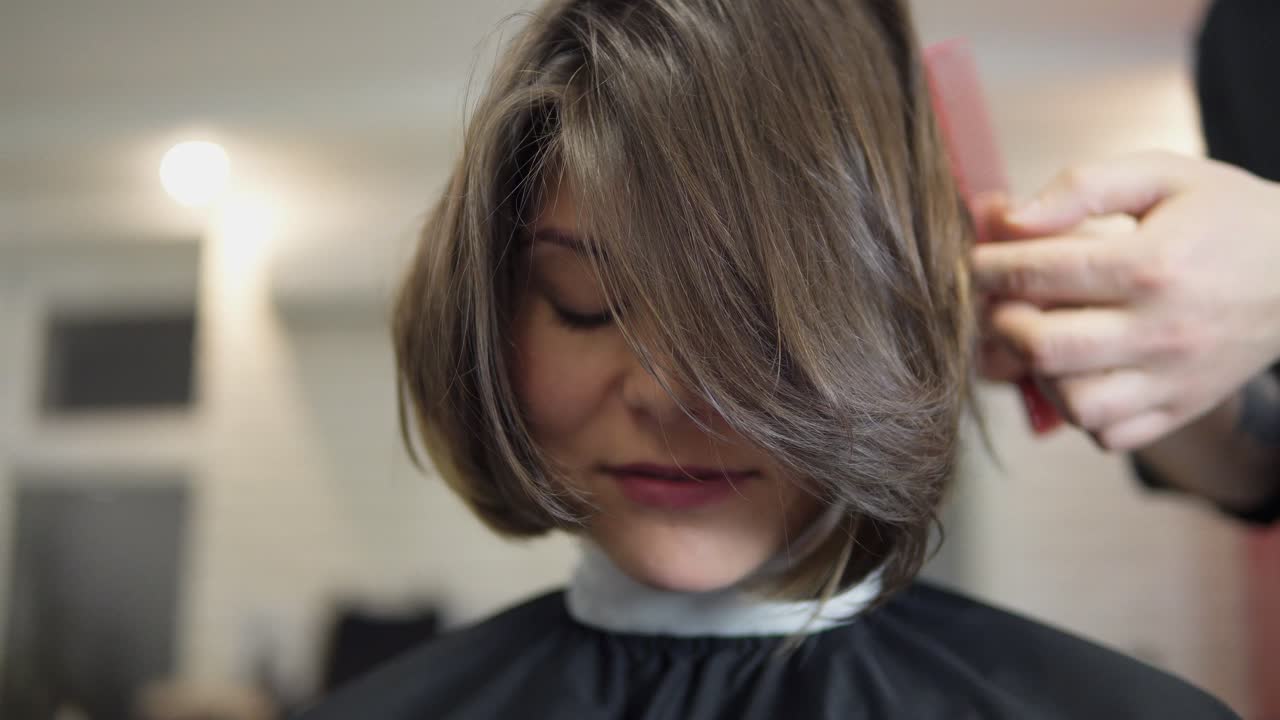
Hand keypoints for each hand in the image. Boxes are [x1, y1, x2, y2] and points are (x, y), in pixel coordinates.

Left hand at [973, 151, 1279, 449]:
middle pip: (1046, 347)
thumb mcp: (1163, 174)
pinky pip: (1108, 436)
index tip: (976, 260)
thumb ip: (1083, 185)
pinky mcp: (1181, 409)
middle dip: (1005, 322)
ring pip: (1074, 403)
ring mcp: (1174, 378)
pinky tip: (1079, 373)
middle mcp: (1163, 330)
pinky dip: (1079, 412)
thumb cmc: (1225, 216)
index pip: (1042, 272)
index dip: (991, 266)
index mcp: (1152, 265)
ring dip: (1039, 374)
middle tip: (1004, 303)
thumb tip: (1010, 218)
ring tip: (1042, 340)